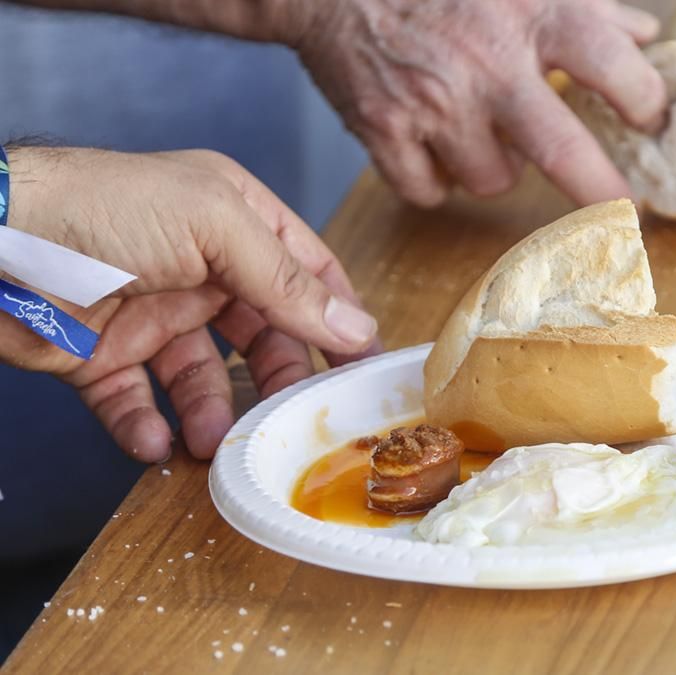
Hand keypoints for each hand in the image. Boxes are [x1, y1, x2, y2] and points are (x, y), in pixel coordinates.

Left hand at [2, 147, 380, 461]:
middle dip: (281, 378)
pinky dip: (148, 428)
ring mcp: (151, 312)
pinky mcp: (102, 355)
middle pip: (264, 333)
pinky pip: (138, 403)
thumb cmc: (99, 209)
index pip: (307, 271)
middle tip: (295, 417)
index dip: (339, 317)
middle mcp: (198, 266)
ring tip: (214, 443)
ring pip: (205, 378)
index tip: (364, 367)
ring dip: (213, 414)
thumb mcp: (214, 226)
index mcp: (233, 220)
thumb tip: (355, 326)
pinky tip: (156, 443)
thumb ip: (287, 279)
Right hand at [289, 0, 667, 207]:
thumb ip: (588, 8)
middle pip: (562, 152)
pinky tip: (432, 147)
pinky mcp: (384, 130)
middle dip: (601, 191)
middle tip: (620, 211)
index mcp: (531, 13)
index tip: (651, 122)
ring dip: (496, 169)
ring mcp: (433, 102)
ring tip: (480, 133)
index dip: (645, 102)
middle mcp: (486, 63)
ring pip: (493, 181)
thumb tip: (645, 36)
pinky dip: (436, 180)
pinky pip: (429, 191)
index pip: (614, 66)